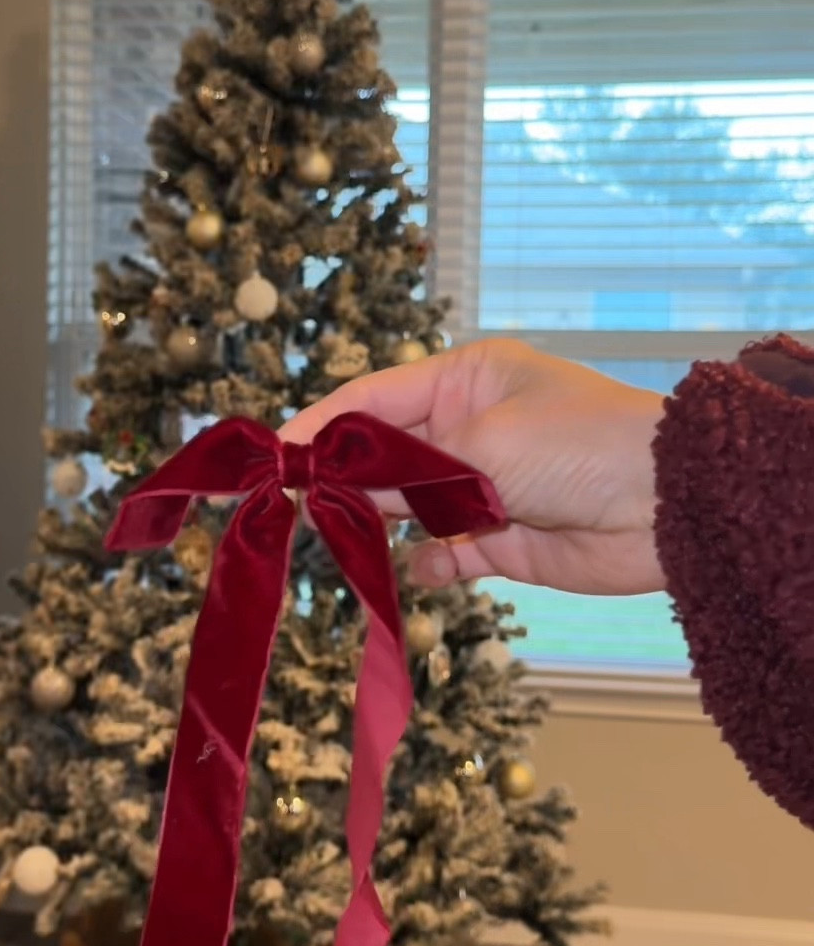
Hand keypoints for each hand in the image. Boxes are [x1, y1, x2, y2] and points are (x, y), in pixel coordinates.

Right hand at [283, 338, 666, 595]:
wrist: (669, 504)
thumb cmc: (581, 444)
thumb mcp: (484, 446)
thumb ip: (409, 473)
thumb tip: (344, 492)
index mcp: (466, 378)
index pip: (372, 398)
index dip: (321, 426)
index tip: (276, 456)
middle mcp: (469, 427)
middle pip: (382, 455)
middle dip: (343, 480)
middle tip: (298, 507)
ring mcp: (484, 485)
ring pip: (407, 506)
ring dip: (381, 523)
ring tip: (348, 537)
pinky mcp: (503, 540)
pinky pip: (445, 552)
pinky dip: (430, 563)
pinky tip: (426, 567)